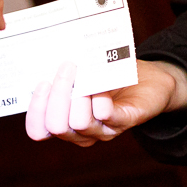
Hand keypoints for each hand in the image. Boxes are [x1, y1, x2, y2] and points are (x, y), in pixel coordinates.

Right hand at [24, 59, 186, 146]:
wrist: (150, 81)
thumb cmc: (112, 75)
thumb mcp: (84, 72)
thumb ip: (67, 71)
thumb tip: (50, 54)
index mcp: (65, 121)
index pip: (38, 131)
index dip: (35, 111)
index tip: (42, 82)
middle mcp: (81, 132)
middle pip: (56, 127)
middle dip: (56, 97)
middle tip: (65, 68)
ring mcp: (104, 130)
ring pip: (79, 124)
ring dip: (77, 95)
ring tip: (83, 72)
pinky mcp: (125, 122)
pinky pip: (106, 116)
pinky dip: (100, 98)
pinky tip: (101, 83)